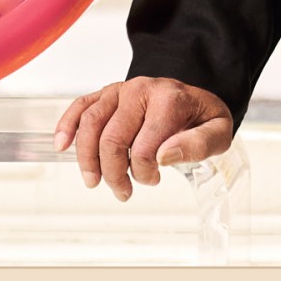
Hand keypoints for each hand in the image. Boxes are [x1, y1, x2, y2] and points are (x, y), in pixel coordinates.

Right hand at [53, 78, 233, 201]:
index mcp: (169, 100)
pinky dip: (67, 125)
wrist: (192, 96)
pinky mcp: (107, 93)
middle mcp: (141, 90)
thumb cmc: (201, 117)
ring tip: (94, 181)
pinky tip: (61, 146)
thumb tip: (165, 155)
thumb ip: (198, 144)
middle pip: (113, 138)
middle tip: (123, 191)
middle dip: (114, 172)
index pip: (145, 147)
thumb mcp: (219, 132)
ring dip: (88, 158)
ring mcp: (121, 89)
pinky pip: (81, 106)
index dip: (145, 173)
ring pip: (91, 124)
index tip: (154, 180)